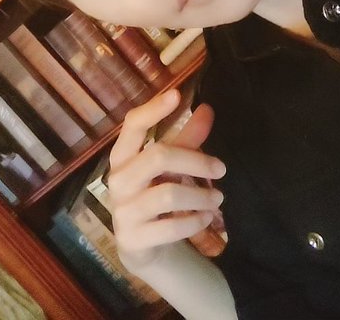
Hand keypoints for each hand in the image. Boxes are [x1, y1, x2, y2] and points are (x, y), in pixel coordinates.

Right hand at [108, 88, 226, 270]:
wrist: (140, 246)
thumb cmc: (154, 194)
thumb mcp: (170, 166)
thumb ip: (187, 139)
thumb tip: (207, 109)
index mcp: (123, 156)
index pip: (132, 125)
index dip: (153, 109)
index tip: (177, 94)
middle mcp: (118, 180)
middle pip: (158, 157)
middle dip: (196, 160)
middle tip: (221, 168)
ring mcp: (122, 210)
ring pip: (168, 193)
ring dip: (200, 196)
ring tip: (218, 198)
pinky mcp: (132, 238)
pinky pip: (171, 226)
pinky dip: (195, 221)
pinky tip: (206, 218)